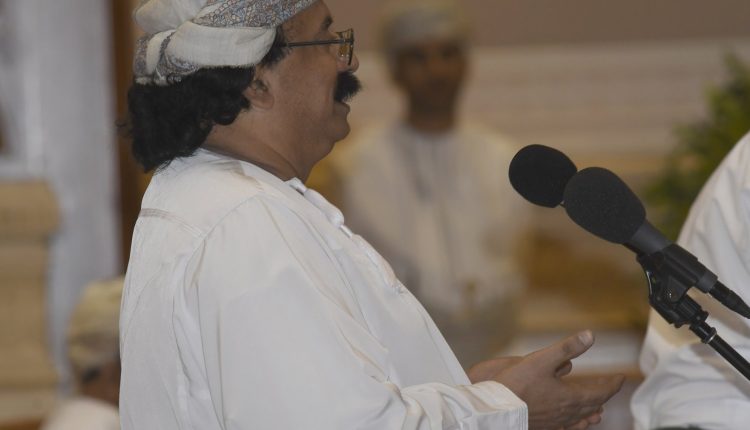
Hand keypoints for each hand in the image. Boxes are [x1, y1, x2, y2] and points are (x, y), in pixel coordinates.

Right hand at [472, 330, 624, 429]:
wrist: (497, 409)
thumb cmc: (517, 383)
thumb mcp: (542, 359)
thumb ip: (567, 348)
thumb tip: (590, 335)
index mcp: (571, 396)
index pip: (601, 392)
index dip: (613, 384)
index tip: (621, 378)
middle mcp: (568, 412)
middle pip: (593, 405)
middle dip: (604, 394)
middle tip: (611, 386)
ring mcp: (556, 421)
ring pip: (581, 418)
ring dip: (592, 410)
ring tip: (598, 409)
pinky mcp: (545, 426)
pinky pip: (567, 426)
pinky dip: (576, 422)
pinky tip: (573, 422)